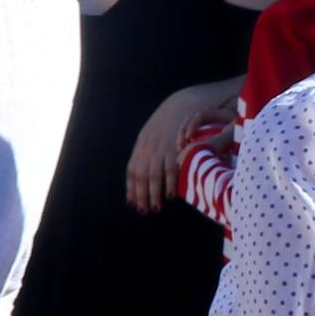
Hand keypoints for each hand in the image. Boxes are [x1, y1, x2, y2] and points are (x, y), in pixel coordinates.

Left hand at [127, 82, 224, 215]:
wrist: (182, 104)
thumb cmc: (169, 123)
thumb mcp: (152, 136)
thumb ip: (147, 153)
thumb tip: (142, 171)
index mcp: (141, 148)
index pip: (132, 172)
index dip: (132, 189)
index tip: (133, 203)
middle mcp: (148, 150)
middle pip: (141, 177)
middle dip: (141, 196)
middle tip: (144, 211)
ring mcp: (161, 150)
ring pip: (153, 176)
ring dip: (153, 194)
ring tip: (155, 208)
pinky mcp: (175, 149)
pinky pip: (170, 169)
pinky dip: (169, 183)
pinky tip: (169, 195)